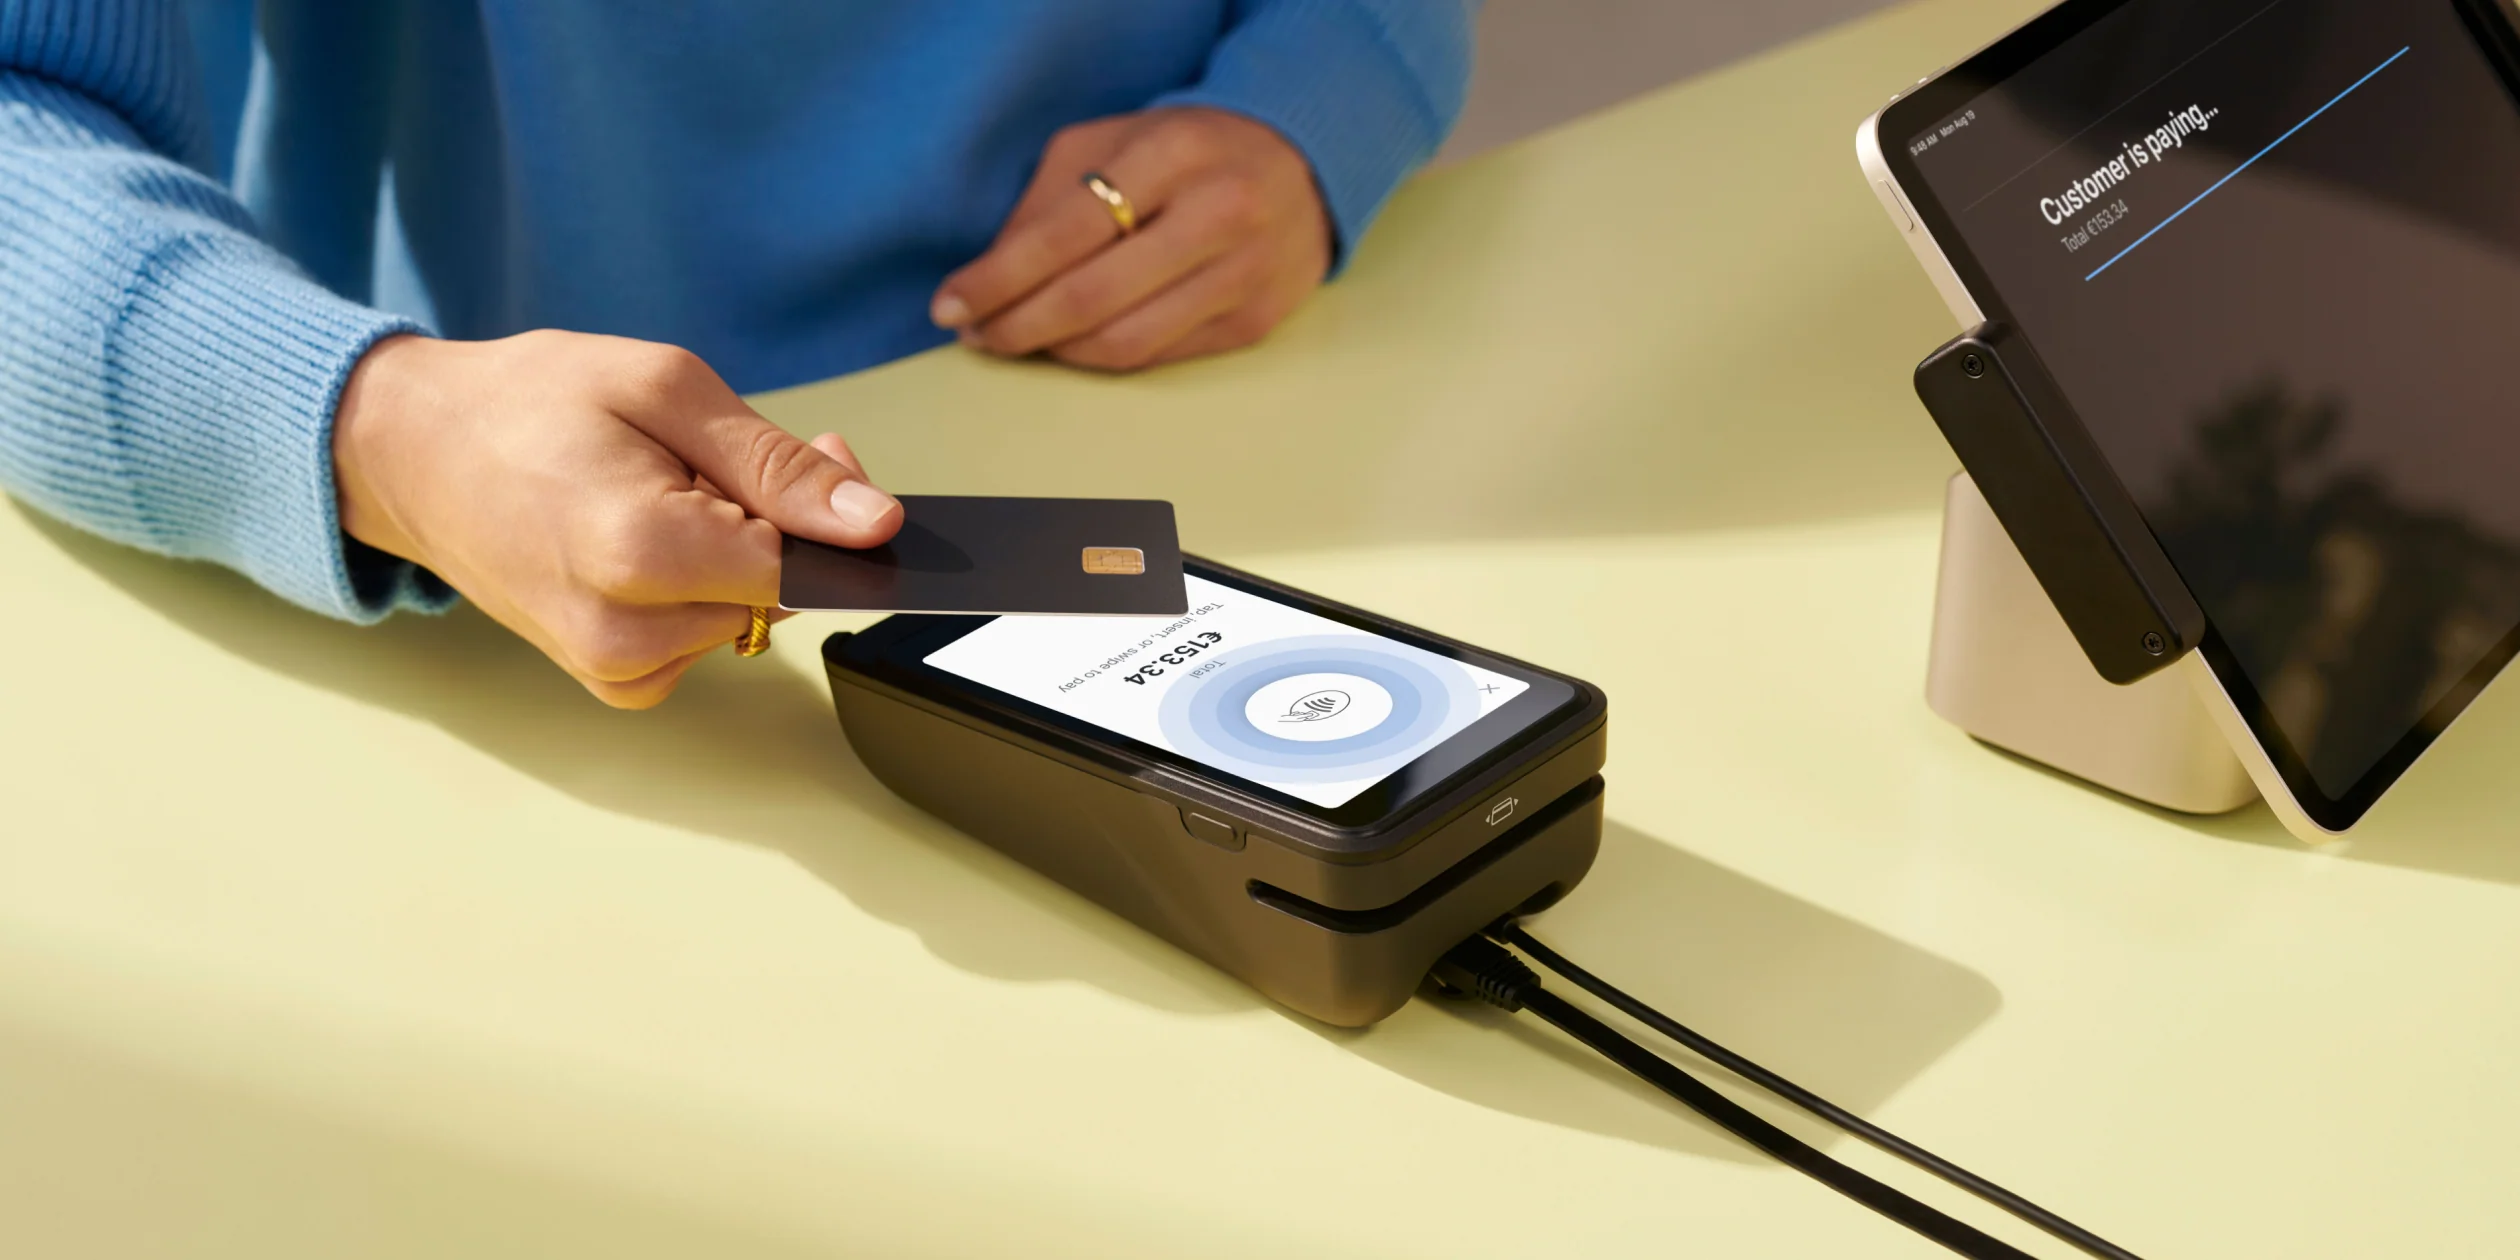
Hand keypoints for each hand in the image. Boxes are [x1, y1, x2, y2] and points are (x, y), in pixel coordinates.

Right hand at [332, 331, 903, 708]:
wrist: (413, 450)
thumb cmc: (526, 404)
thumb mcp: (664, 387)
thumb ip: (776, 465)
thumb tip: (874, 523)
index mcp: (639, 552)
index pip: (804, 567)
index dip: (831, 514)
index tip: (826, 462)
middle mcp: (624, 632)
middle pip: (783, 596)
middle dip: (782, 526)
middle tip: (717, 457)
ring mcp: (613, 666)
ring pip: (750, 619)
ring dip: (738, 556)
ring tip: (665, 490)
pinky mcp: (611, 679)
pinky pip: (707, 642)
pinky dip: (701, 592)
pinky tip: (651, 542)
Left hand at [930, 107, 1331, 371]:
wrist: (1303, 164)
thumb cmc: (1191, 150)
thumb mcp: (1114, 141)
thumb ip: (1049, 199)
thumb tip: (992, 276)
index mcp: (1172, 154)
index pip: (1063, 233)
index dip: (997, 278)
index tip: (951, 304)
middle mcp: (1216, 214)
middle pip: (1090, 297)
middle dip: (1016, 326)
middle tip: (978, 334)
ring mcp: (1243, 274)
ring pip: (1123, 342)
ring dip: (1056, 351)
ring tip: (1020, 339)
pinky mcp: (1255, 321)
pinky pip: (1159, 356)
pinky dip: (1104, 357)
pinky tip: (1076, 343)